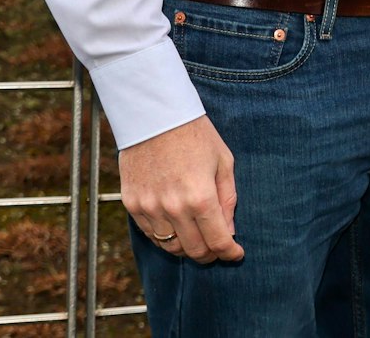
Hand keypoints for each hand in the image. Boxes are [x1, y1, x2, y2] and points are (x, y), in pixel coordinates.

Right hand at [119, 115, 243, 262]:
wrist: (155, 115)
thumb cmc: (195, 134)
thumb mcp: (223, 161)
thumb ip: (228, 199)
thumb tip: (230, 230)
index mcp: (201, 197)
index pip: (218, 241)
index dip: (230, 253)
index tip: (236, 254)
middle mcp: (174, 208)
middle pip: (194, 250)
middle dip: (210, 254)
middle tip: (218, 248)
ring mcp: (150, 208)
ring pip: (171, 246)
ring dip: (187, 247)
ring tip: (197, 236)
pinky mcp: (133, 204)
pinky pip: (151, 234)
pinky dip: (166, 236)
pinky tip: (176, 225)